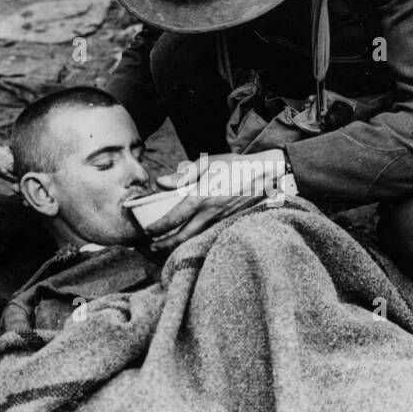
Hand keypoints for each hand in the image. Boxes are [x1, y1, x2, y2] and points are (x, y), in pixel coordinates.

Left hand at [145, 150, 287, 251]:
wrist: (264, 175)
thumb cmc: (235, 166)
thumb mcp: (207, 164)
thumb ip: (182, 175)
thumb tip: (160, 183)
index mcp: (201, 197)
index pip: (174, 218)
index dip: (158, 227)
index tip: (148, 231)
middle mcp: (210, 213)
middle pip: (182, 236)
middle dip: (165, 244)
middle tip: (152, 246)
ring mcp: (220, 221)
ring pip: (194, 239)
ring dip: (178, 245)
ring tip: (165, 247)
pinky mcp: (228, 223)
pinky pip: (207, 236)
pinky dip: (194, 242)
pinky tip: (187, 241)